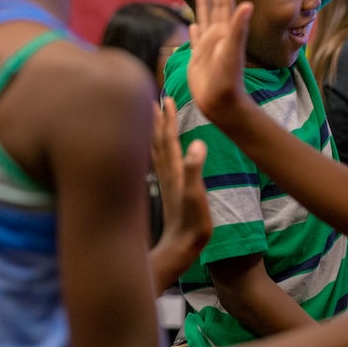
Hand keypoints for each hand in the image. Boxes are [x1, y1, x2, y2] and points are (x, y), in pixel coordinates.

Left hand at [150, 97, 210, 287]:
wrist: (180, 248)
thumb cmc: (191, 224)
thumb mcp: (197, 196)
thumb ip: (195, 170)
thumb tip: (197, 143)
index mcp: (174, 170)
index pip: (169, 138)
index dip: (167, 119)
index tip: (165, 98)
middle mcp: (166, 173)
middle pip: (157, 140)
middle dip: (155, 119)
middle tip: (152, 99)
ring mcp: (165, 181)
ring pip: (155, 150)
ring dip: (153, 131)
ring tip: (150, 116)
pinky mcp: (167, 190)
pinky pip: (158, 161)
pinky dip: (155, 149)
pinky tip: (156, 149)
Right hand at [187, 0, 253, 120]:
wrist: (221, 103)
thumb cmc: (227, 80)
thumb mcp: (233, 52)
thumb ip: (239, 29)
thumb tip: (247, 4)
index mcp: (227, 31)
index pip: (225, 3)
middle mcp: (219, 36)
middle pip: (216, 6)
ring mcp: (209, 46)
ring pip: (205, 19)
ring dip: (204, 4)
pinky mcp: (199, 58)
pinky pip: (196, 38)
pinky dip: (195, 28)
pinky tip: (193, 24)